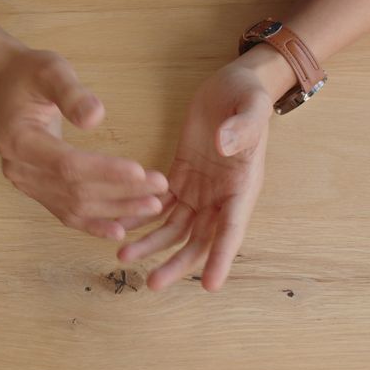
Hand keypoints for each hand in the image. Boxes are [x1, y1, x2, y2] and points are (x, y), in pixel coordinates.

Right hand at [0, 48, 167, 239]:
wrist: (9, 86)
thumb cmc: (32, 74)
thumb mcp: (52, 71)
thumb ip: (71, 94)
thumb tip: (95, 117)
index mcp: (18, 140)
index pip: (67, 164)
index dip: (104, 171)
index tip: (140, 171)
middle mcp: (19, 169)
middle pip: (75, 190)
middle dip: (120, 192)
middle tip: (160, 189)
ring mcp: (26, 184)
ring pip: (75, 206)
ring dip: (115, 209)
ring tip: (153, 206)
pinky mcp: (37, 191)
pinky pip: (68, 213)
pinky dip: (95, 224)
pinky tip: (121, 230)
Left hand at [119, 48, 288, 290]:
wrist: (233, 84)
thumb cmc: (248, 95)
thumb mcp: (251, 107)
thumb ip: (241, 128)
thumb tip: (223, 146)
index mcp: (243, 186)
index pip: (233, 229)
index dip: (221, 257)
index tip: (210, 285)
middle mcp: (221, 196)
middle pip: (199, 240)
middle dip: (176, 263)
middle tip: (152, 283)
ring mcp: (200, 190)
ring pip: (174, 228)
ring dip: (151, 244)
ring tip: (122, 255)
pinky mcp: (181, 177)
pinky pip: (159, 205)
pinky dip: (140, 216)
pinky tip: (118, 226)